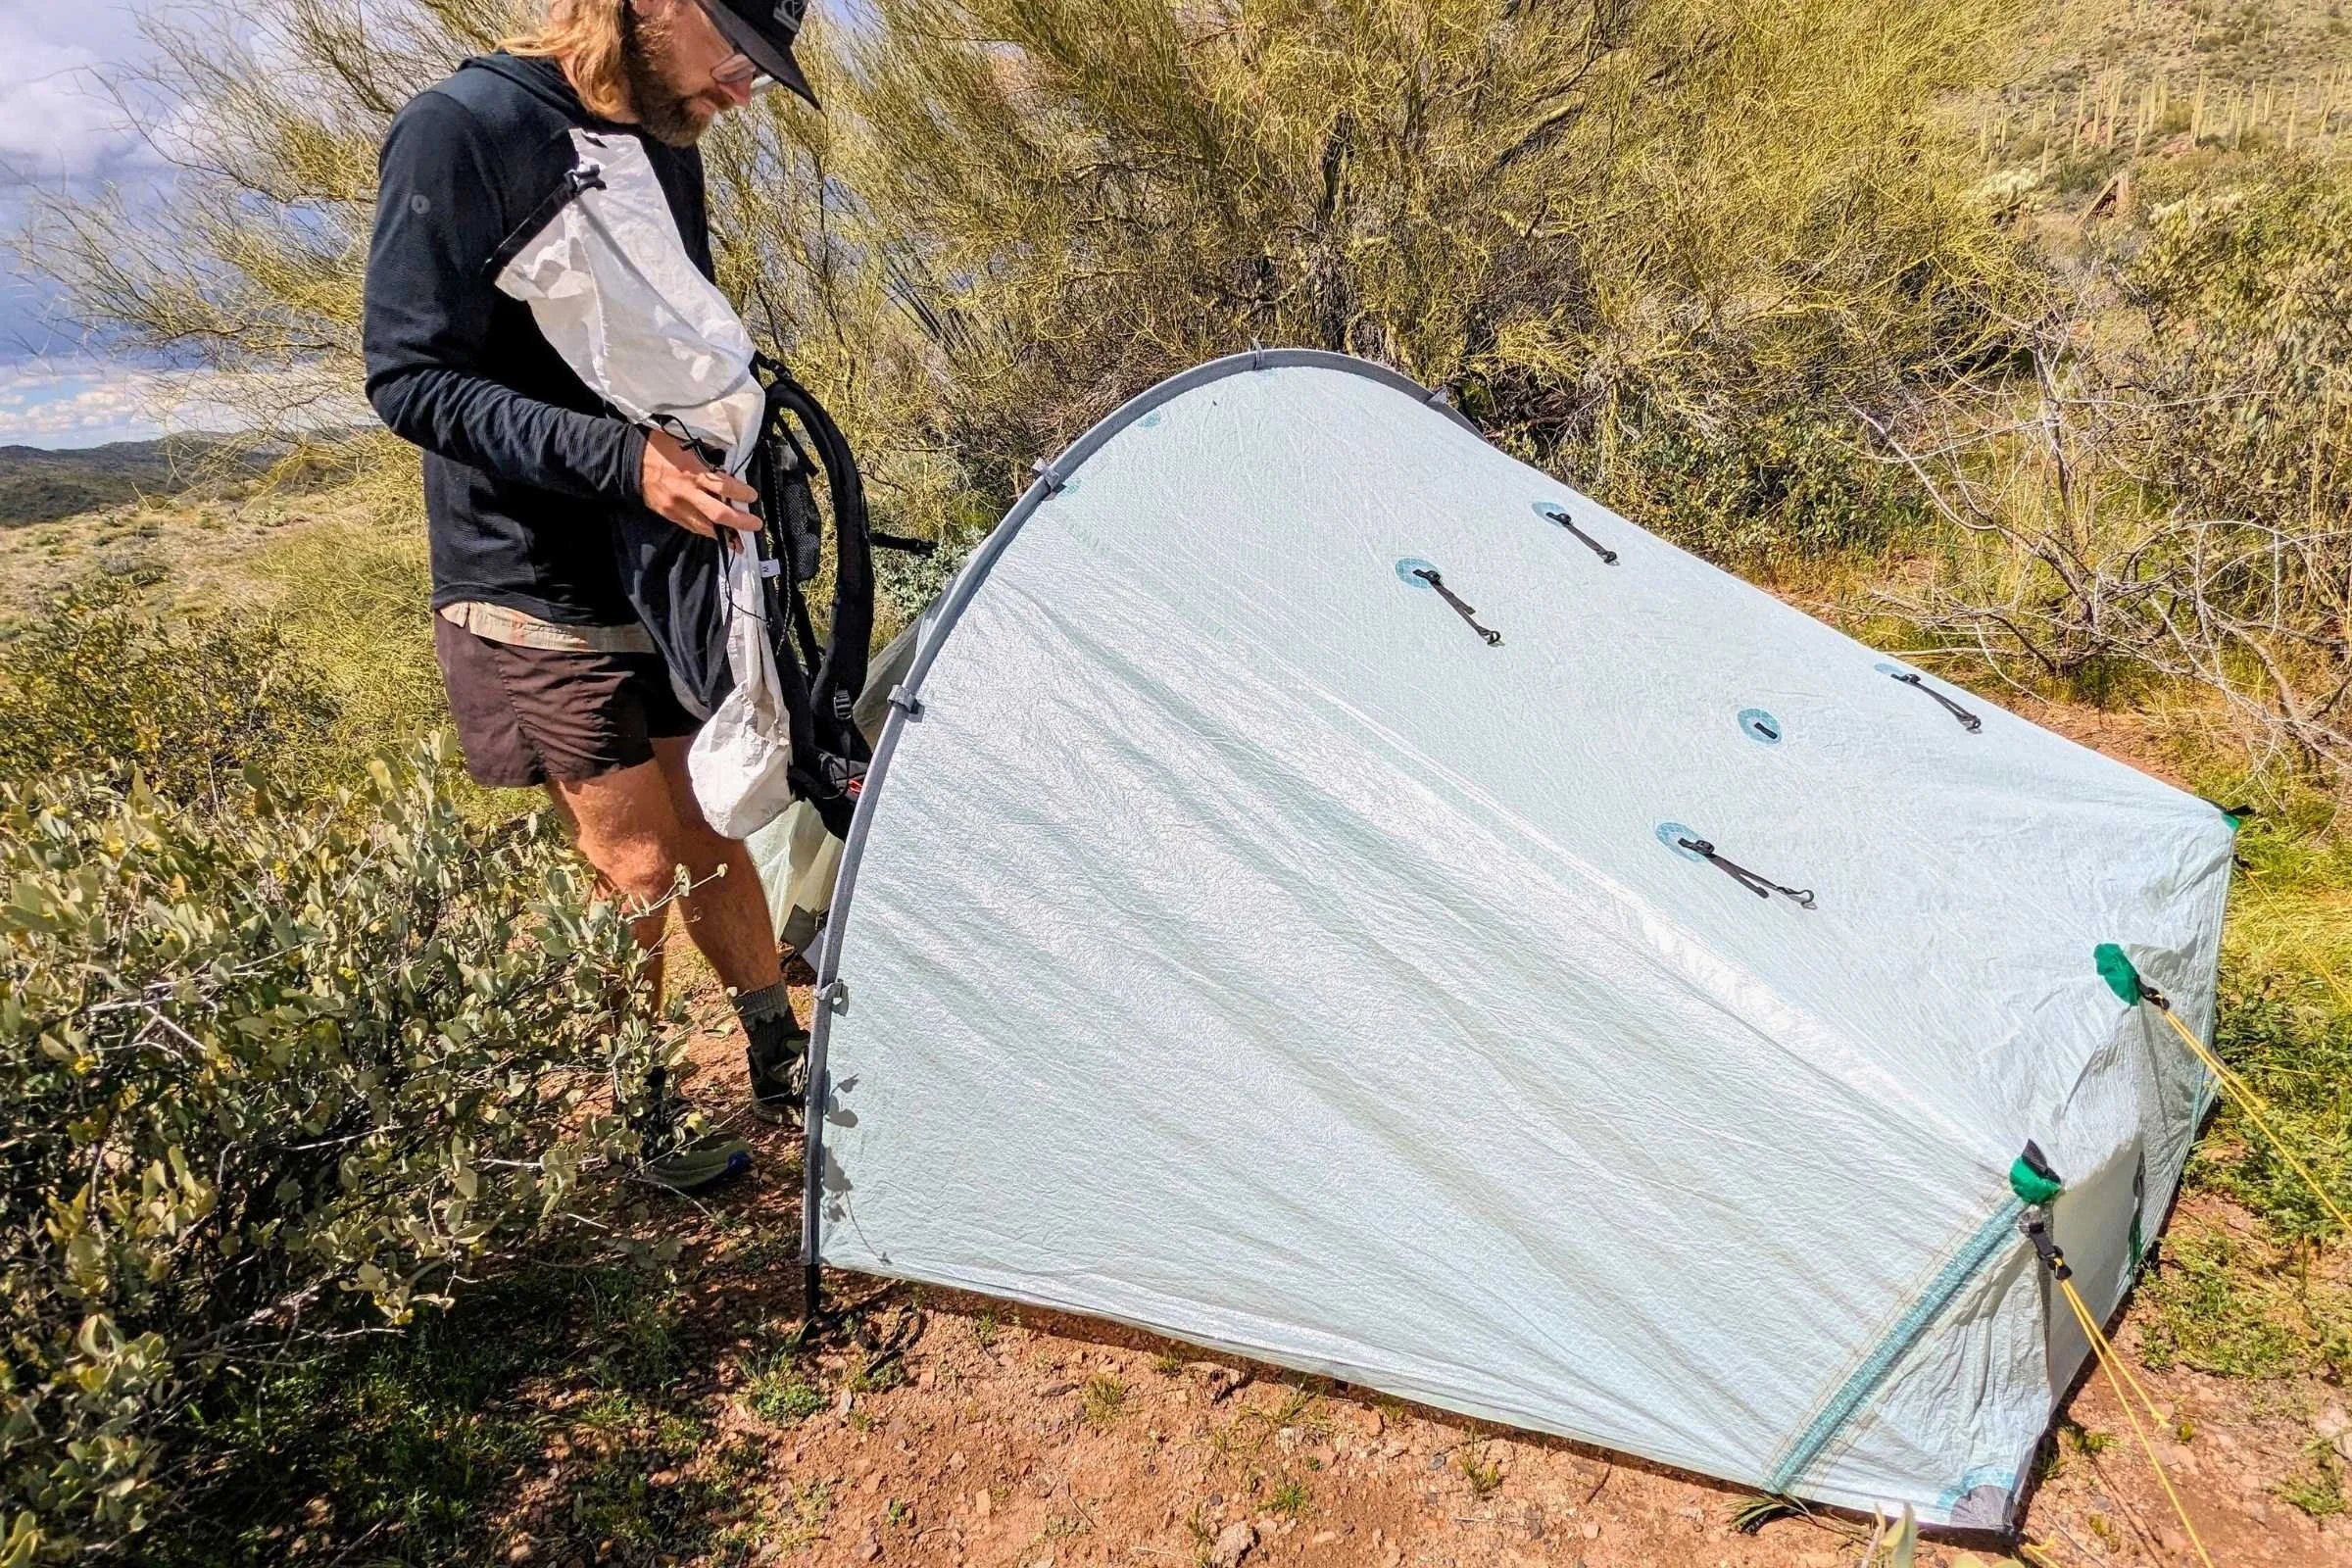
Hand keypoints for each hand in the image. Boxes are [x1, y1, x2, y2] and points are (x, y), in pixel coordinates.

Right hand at [641, 428, 757, 538]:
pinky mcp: (669, 514)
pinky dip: (707, 532)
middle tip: (755, 525)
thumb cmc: (660, 448)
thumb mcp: (687, 446)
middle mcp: (687, 492)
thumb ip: (707, 461)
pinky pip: (692, 527)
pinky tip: (717, 535)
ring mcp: (677, 506)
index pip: (725, 487)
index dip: (742, 493)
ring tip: (739, 541)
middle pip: (719, 513)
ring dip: (725, 535)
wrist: (631, 460)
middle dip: (740, 522)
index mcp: (694, 472)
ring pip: (706, 527)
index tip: (752, 496)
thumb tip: (725, 470)